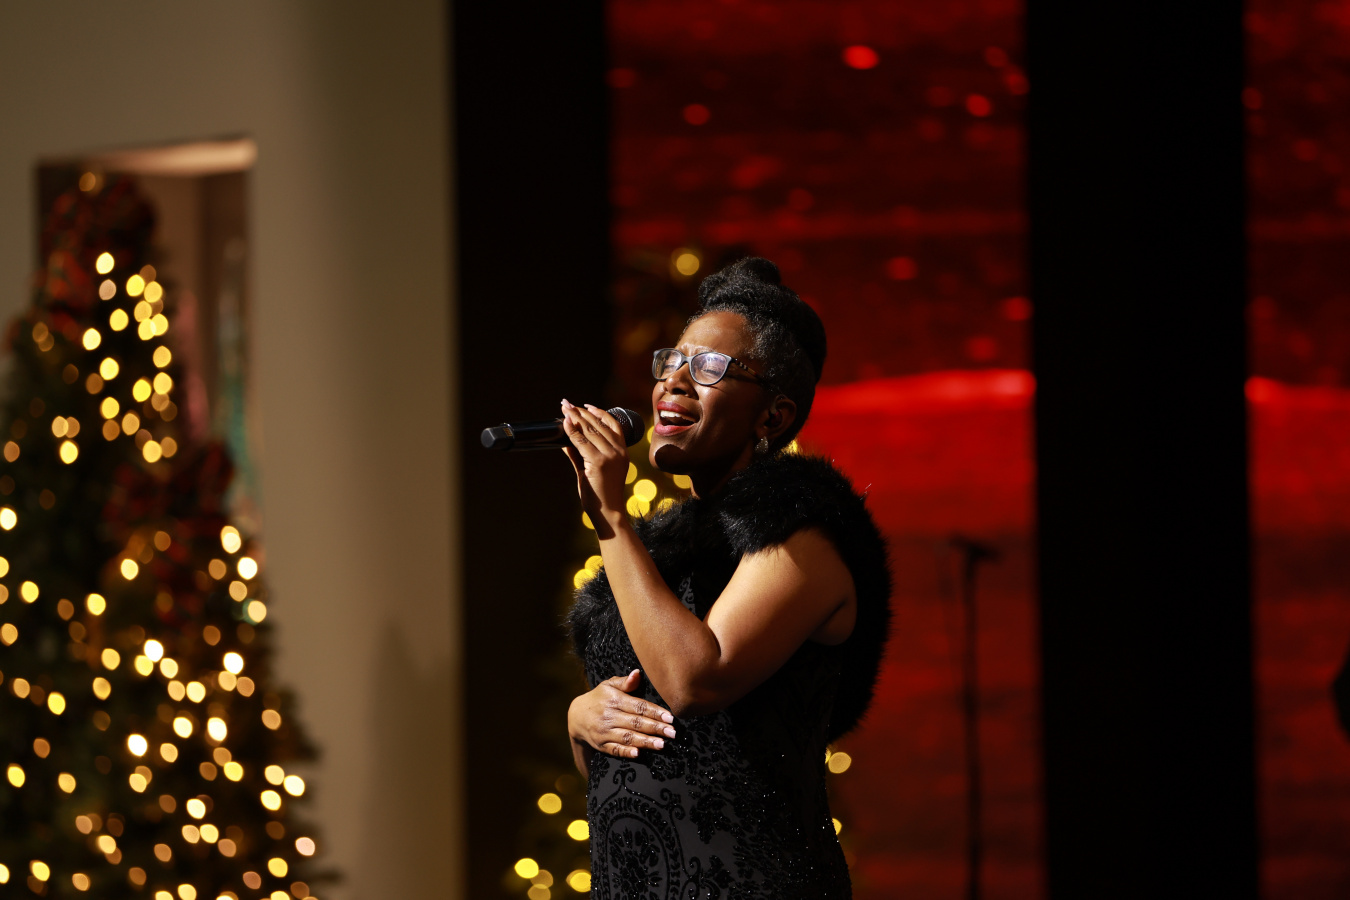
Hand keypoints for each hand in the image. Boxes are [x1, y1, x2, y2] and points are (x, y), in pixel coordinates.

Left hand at [560, 400, 629, 526]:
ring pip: (590, 430)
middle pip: (599, 424)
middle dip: (581, 412)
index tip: (585, 405)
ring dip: (575, 417)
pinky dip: (572, 430)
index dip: (598, 413)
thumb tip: (566, 441)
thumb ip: (579, 455)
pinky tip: (565, 422)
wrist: (608, 513)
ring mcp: (609, 456)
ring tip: (564, 408)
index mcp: (622, 452)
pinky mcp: (598, 462)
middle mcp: (618, 451)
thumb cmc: (601, 495)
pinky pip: (581, 441)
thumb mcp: (591, 470)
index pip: (613, 425)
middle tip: (567, 403)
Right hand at [568, 669, 676, 759]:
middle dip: (655, 728)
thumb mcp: (608, 685)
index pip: (638, 706)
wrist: (576, 717)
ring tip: (662, 744)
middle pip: (636, 723)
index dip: (655, 712)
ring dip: (645, 742)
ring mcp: (604, 732)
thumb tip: (638, 673)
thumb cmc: (599, 698)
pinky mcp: (601, 745)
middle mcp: (609, 716)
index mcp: (614, 700)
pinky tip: (638, 754)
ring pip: (627, 737)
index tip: (670, 717)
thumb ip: (625, 682)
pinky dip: (626, 752)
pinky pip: (614, 750)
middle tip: (673, 733)